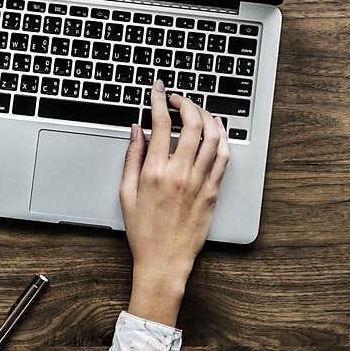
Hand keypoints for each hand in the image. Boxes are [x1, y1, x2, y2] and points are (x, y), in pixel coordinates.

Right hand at [120, 80, 229, 325]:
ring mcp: (200, 182)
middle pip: (191, 124)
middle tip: (178, 99)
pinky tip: (216, 130)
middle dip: (185, 103)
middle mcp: (180, 173)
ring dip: (206, 116)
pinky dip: (222, 138)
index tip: (158, 89)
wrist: (164, 261)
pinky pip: (223, 157)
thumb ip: (132, 157)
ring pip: (212, 136)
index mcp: (155, 171)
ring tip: (198, 110)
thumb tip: (137, 130)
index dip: (160, 100)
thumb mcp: (126, 193)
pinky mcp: (214, 192)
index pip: (161, 123)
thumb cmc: (143, 231)